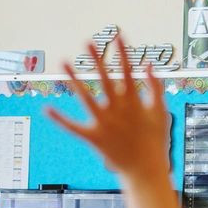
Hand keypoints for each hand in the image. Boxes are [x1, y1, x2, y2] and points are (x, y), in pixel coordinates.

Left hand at [44, 35, 171, 183]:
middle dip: (97, 60)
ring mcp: (104, 123)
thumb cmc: (155, 141)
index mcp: (134, 102)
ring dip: (74, 79)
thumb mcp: (159, 113)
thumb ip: (155, 88)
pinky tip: (47, 108)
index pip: (127, 71)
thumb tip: (149, 66)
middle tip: (88, 41)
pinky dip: (60, 119)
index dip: (123, 52)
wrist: (145, 171)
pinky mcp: (93, 138)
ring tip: (63, 62)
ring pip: (86, 97)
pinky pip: (73, 127)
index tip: (118, 36)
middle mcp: (117, 110)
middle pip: (104, 79)